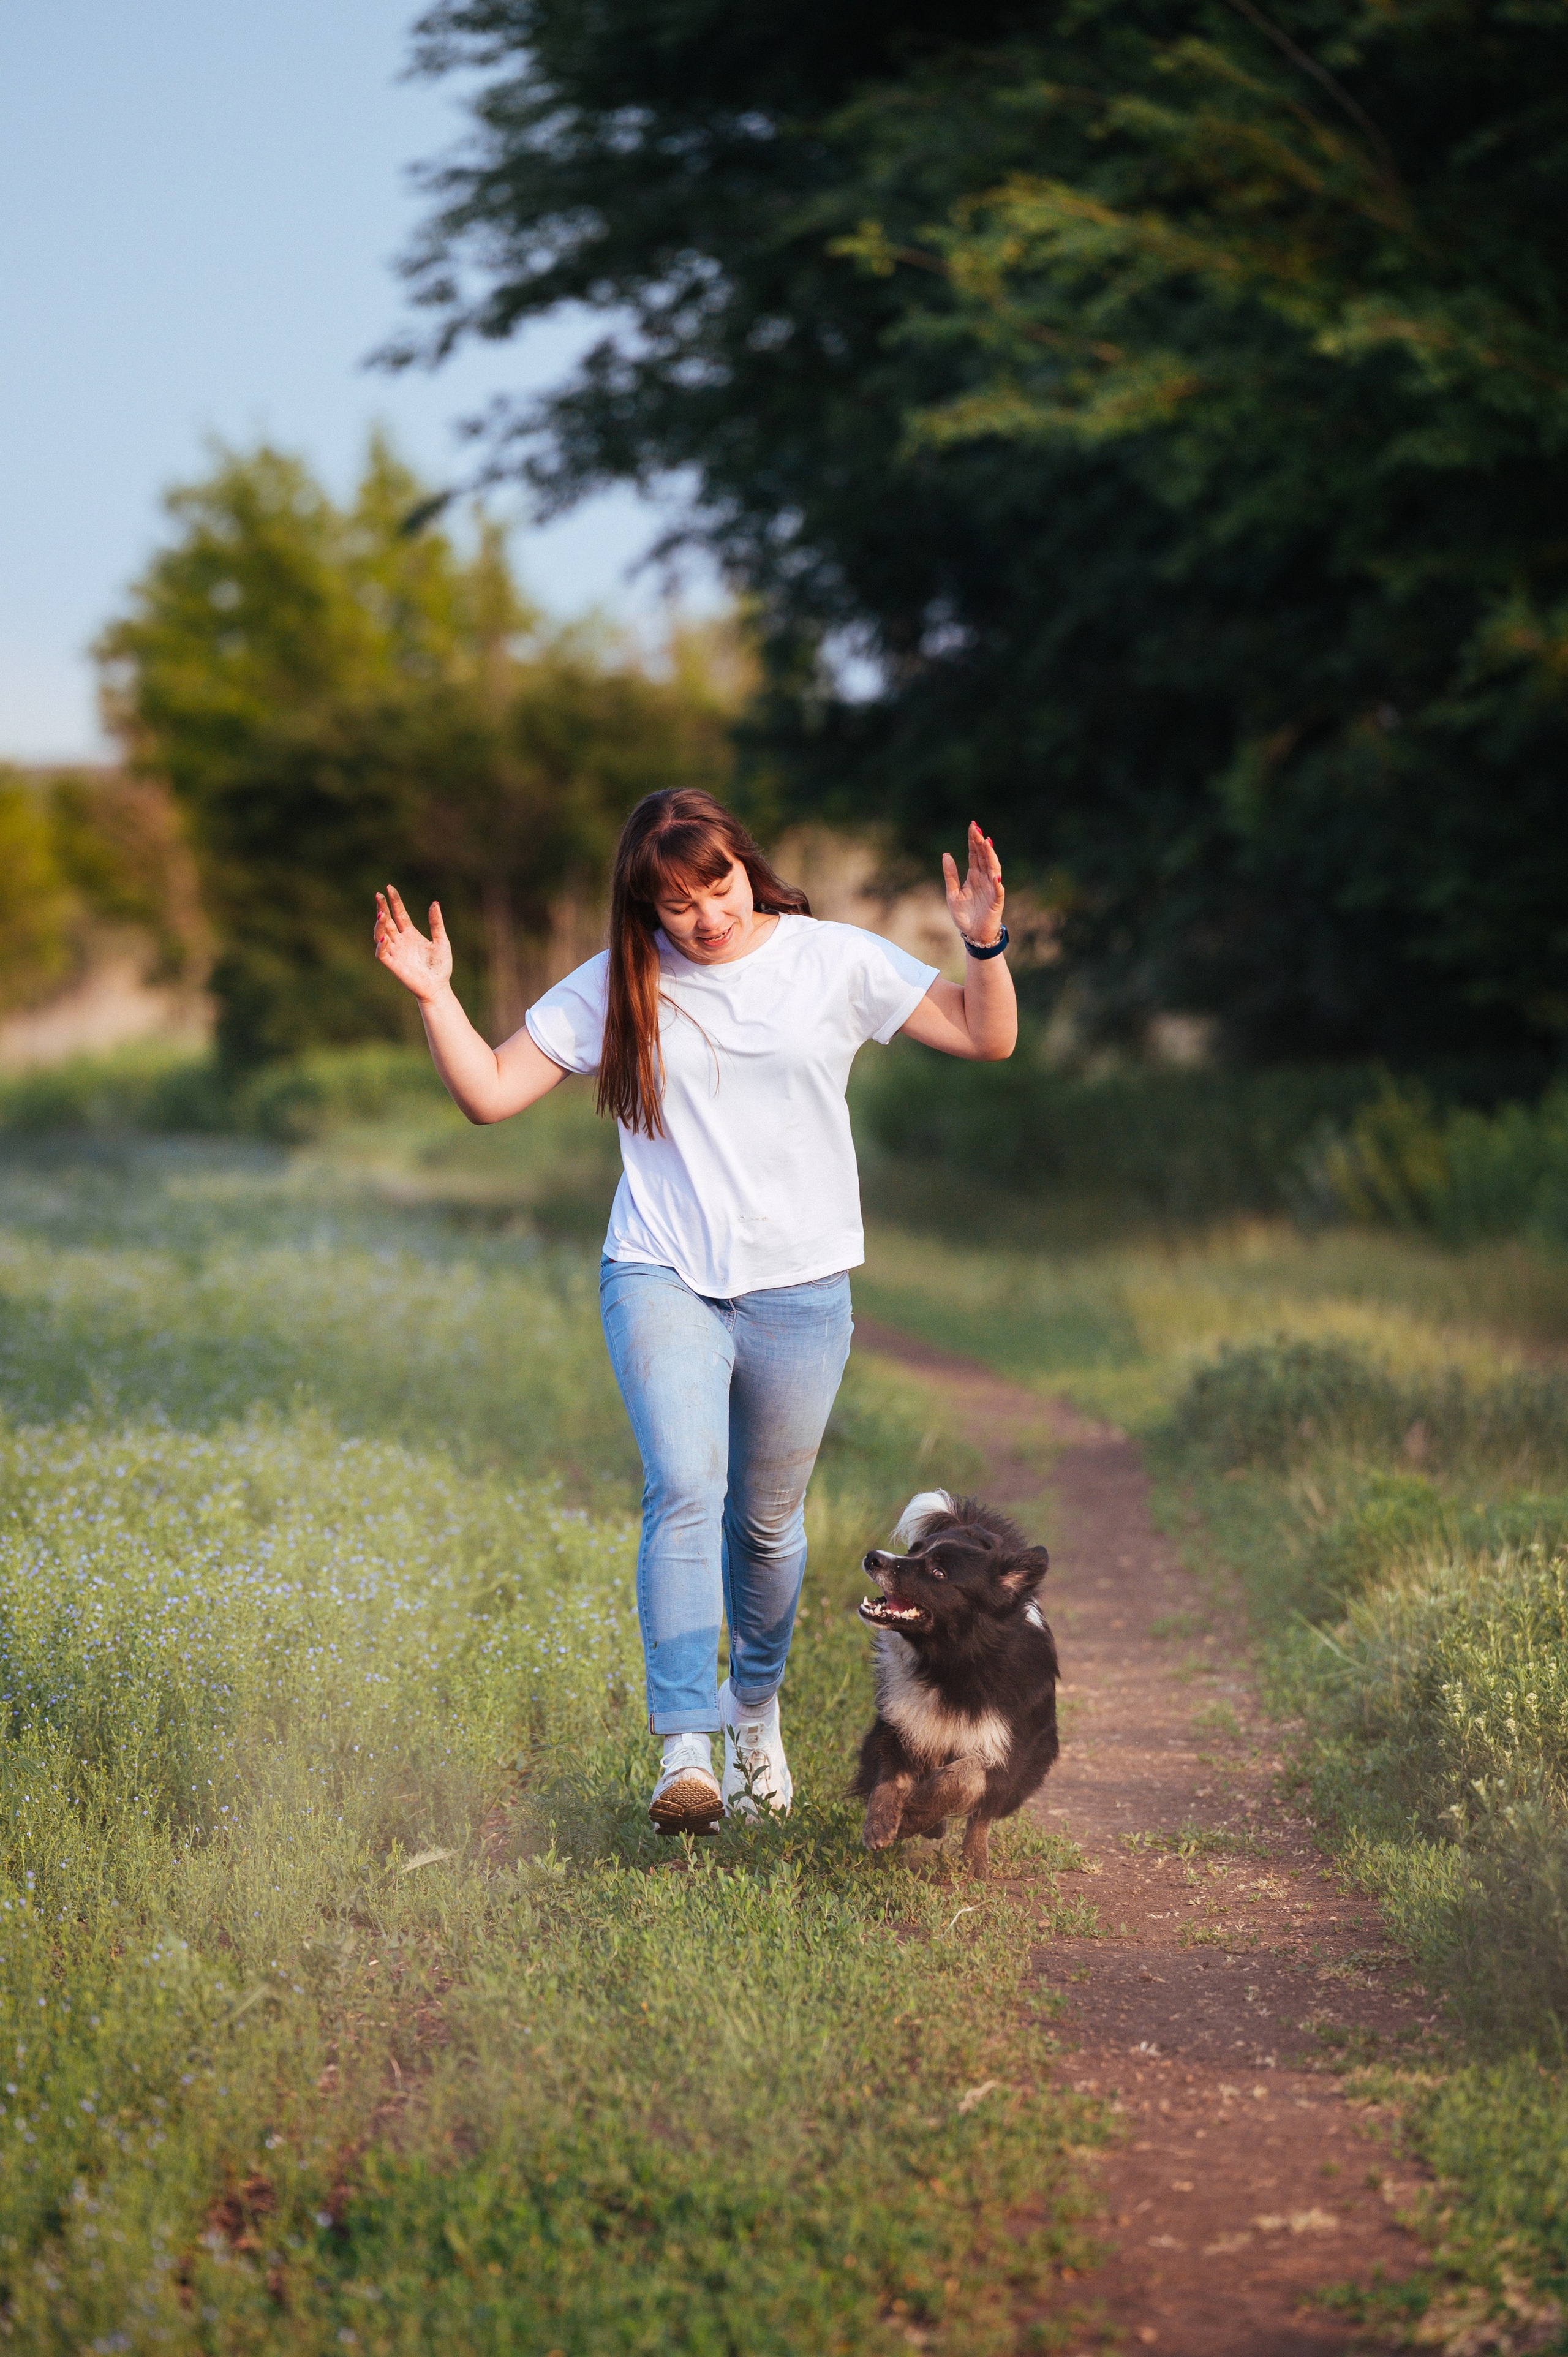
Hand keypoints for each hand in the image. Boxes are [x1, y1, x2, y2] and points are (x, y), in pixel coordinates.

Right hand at [373, 886, 451, 1002]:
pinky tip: (384, 937)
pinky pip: (382, 953)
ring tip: (381, 913)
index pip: (399, 914)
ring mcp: (396, 952)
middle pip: (387, 921)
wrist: (439, 987)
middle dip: (382, 908)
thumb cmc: (440, 967)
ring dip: (379, 924)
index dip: (394, 901)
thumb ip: (436, 924)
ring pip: (381, 934)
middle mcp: (401, 941)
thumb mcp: (441, 941)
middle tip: (379, 895)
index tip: (389, 887)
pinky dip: (381, 945)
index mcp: (411, 934)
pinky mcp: (393, 964)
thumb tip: (434, 903)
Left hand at [941, 821, 1004, 944]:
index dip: (973, 841)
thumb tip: (946, 854)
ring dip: (990, 856)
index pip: (974, 854)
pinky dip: (997, 882)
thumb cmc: (964, 915)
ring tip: (986, 844)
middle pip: (983, 857)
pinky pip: (998, 890)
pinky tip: (994, 873)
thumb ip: (950, 875)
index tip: (972, 826)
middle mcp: (984, 878)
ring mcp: (992, 888)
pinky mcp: (996, 901)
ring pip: (992, 868)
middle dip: (981, 843)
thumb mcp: (952, 894)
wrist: (973, 935)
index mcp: (973, 875)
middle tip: (977, 829)